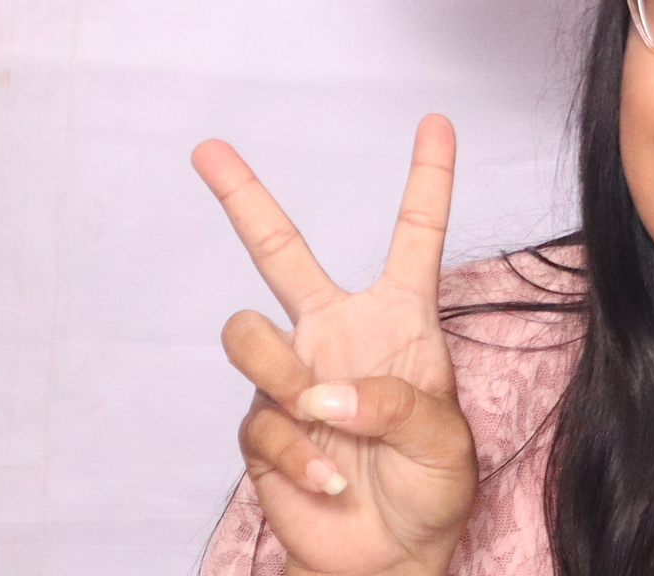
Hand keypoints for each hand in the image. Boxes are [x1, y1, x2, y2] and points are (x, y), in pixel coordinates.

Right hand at [191, 115, 475, 575]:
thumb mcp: (445, 441)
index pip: (414, 235)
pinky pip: (260, 419)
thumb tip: (323, 389)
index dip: (428, 178)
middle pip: (280, 250)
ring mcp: (294, 377)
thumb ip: (396, 403)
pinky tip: (330, 478)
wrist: (389, 557)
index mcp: (399, 318)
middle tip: (208, 148)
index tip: (436, 122)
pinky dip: (298, 453)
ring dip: (284, 373)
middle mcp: (337, 333)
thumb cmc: (432, 489)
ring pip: (249, 334)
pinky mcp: (263, 428)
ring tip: (325, 418)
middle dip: (243, 197)